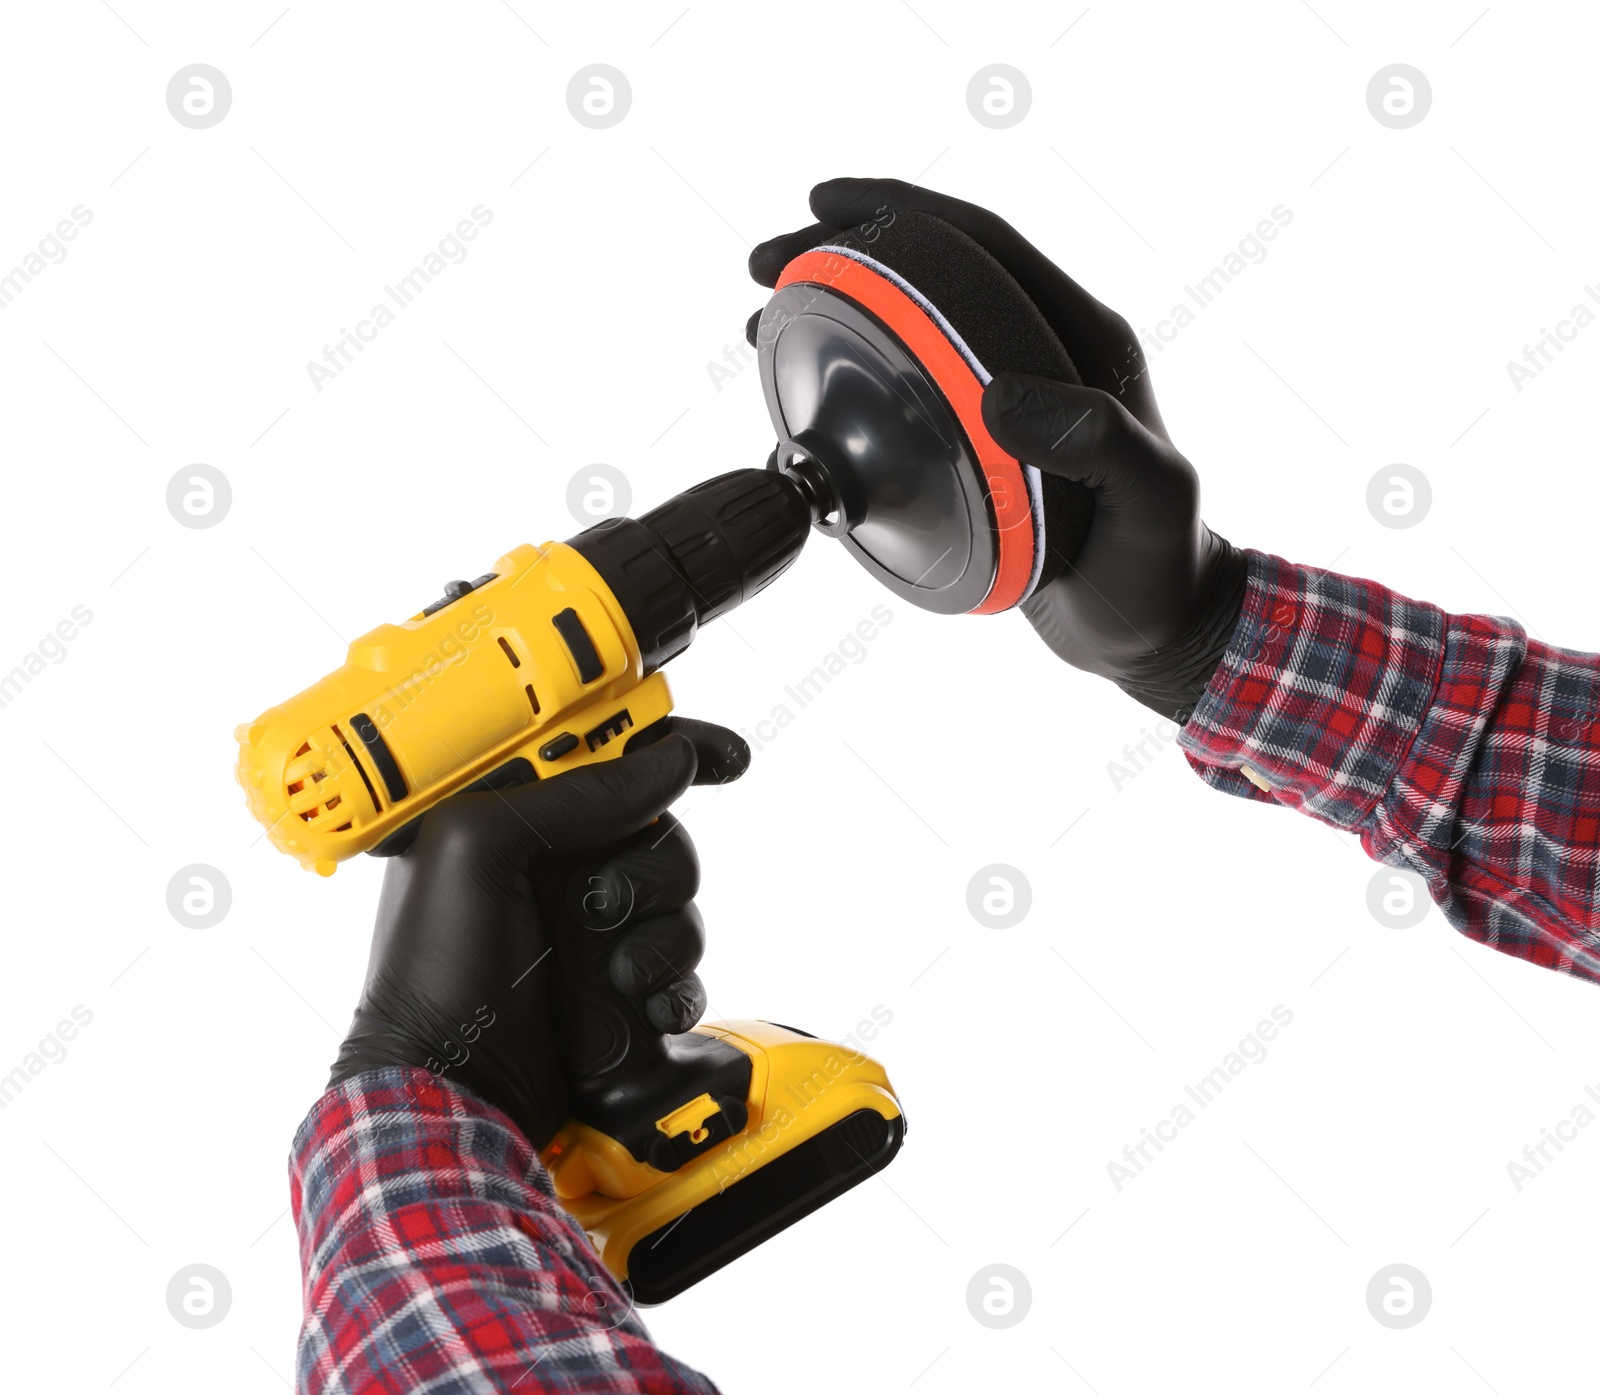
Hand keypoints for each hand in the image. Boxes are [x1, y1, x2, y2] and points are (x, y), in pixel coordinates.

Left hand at [328, 718, 748, 1148]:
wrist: (450, 1096)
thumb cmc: (434, 973)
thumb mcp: (479, 850)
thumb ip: (574, 794)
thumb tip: (670, 759)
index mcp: (516, 820)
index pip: (605, 757)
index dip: (668, 746)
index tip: (722, 756)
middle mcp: (558, 869)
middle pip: (660, 831)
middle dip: (655, 867)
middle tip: (606, 903)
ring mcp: (592, 934)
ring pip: (681, 902)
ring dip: (663, 936)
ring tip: (614, 971)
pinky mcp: (620, 994)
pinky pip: (685, 971)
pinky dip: (677, 986)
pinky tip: (644, 1005)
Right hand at [749, 178, 1247, 722]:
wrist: (1151, 627)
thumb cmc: (1158, 560)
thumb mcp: (1147, 494)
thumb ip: (1095, 439)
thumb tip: (999, 397)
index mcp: (1081, 338)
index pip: (984, 244)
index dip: (903, 210)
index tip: (821, 205)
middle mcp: (1038, 353)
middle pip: (928, 274)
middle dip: (841, 255)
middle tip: (763, 267)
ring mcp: (1002, 401)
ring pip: (905, 331)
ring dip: (831, 314)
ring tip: (758, 321)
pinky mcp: (973, 449)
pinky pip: (901, 397)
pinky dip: (846, 384)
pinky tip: (799, 398)